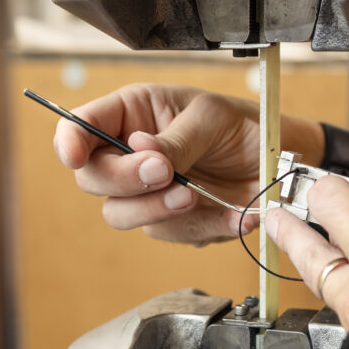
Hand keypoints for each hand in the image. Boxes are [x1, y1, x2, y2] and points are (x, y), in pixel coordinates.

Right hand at [53, 84, 321, 245]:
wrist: (279, 164)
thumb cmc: (242, 126)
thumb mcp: (212, 118)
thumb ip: (176, 138)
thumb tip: (141, 150)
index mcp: (132, 114)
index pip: (81, 127)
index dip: (69, 141)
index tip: (74, 155)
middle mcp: (130, 155)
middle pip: (93, 179)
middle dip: (125, 180)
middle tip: (165, 173)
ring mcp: (147, 193)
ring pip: (121, 215)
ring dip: (157, 209)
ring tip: (196, 195)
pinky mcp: (171, 222)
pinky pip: (169, 234)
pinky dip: (201, 226)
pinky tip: (232, 212)